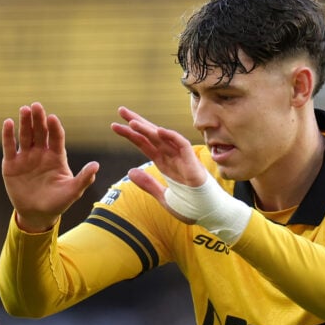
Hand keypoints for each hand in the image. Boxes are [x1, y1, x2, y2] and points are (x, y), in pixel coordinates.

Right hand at [2, 102, 99, 231]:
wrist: (36, 214)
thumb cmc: (57, 202)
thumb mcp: (72, 192)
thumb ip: (84, 179)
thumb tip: (96, 166)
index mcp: (57, 156)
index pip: (56, 138)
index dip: (54, 128)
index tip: (53, 118)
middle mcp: (41, 153)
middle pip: (40, 132)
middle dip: (38, 119)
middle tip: (37, 106)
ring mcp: (26, 157)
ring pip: (25, 136)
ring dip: (24, 122)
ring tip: (24, 109)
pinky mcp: (11, 164)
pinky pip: (9, 147)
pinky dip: (8, 135)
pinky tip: (8, 122)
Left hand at [111, 106, 207, 223]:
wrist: (209, 215)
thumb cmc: (191, 206)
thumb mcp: (163, 196)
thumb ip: (148, 184)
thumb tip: (130, 172)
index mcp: (163, 163)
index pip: (144, 144)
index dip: (130, 134)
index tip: (115, 125)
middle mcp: (171, 157)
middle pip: (151, 136)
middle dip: (136, 122)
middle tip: (120, 110)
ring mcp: (182, 159)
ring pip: (163, 139)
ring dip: (148, 129)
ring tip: (131, 121)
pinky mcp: (193, 163)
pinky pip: (182, 145)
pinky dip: (172, 137)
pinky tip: (159, 130)